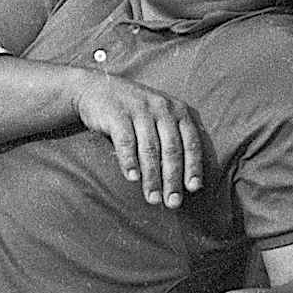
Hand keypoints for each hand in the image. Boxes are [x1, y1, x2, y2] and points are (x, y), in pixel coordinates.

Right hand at [74, 75, 203, 207]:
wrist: (98, 89)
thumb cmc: (137, 110)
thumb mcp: (162, 115)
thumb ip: (178, 136)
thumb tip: (194, 174)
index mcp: (178, 110)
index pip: (192, 142)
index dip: (193, 166)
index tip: (193, 188)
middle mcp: (162, 108)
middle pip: (172, 149)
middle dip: (173, 179)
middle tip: (172, 202)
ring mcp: (140, 109)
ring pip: (150, 149)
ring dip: (152, 177)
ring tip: (152, 198)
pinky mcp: (117, 114)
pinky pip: (126, 142)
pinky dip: (130, 161)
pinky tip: (132, 178)